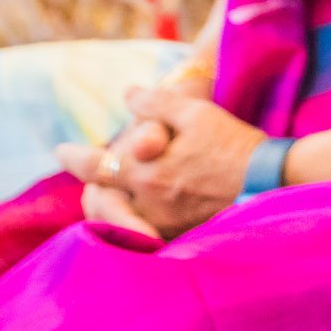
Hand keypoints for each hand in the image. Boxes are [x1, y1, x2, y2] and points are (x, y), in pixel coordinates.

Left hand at [57, 89, 264, 240]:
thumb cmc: (232, 143)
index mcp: (147, 173)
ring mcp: (165, 225)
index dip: (74, 157)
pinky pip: (146, 231)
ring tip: (111, 191)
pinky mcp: (183, 235)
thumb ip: (154, 103)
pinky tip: (143, 210)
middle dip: (90, 189)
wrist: (270, 182)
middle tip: (88, 179)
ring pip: (122, 218)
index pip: (96, 167)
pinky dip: (136, 219)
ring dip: (112, 205)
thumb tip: (127, 94)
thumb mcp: (194, 112)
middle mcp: (149, 204)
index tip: (60, 150)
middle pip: (100, 203)